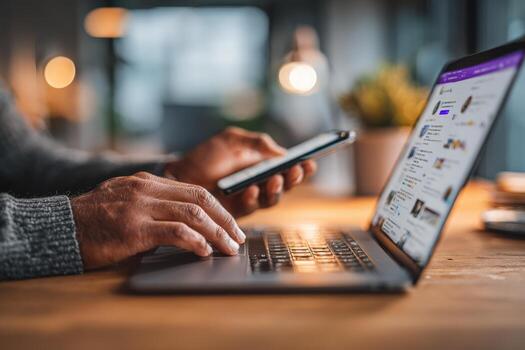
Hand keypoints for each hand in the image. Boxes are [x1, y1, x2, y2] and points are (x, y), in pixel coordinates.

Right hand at [71, 172, 244, 269]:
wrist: (58, 227)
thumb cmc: (92, 220)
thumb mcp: (124, 202)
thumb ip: (152, 206)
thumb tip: (183, 226)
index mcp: (147, 181)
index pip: (195, 190)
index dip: (218, 209)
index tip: (231, 225)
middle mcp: (146, 189)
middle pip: (200, 199)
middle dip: (225, 220)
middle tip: (238, 238)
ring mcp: (140, 206)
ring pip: (192, 214)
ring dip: (216, 233)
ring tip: (229, 248)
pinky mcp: (133, 227)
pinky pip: (174, 231)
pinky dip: (195, 241)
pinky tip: (204, 251)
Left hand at [165, 127, 316, 216]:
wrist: (180, 173)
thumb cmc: (207, 156)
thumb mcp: (233, 140)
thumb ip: (257, 143)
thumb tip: (281, 152)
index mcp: (262, 165)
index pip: (288, 168)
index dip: (301, 167)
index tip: (310, 161)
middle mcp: (260, 183)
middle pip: (286, 185)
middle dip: (293, 178)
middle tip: (295, 171)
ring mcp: (249, 198)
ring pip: (272, 199)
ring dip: (276, 189)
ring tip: (274, 178)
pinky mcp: (236, 212)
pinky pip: (251, 207)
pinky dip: (253, 197)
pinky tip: (251, 189)